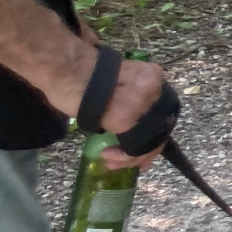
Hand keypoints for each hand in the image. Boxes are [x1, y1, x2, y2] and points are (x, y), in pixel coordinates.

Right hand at [54, 29, 170, 169]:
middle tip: (133, 163)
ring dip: (131, 156)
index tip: (143, 148)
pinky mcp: (129, 118)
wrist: (68, 68)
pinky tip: (107, 155)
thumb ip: (130, 99)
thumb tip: (132, 122)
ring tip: (111, 160)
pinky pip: (134, 145)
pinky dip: (123, 156)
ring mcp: (145, 103)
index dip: (155, 133)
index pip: (163, 111)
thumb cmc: (82, 75)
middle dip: (147, 150)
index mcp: (153, 78)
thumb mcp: (116, 84)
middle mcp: (155, 89)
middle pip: (160, 128)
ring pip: (149, 139)